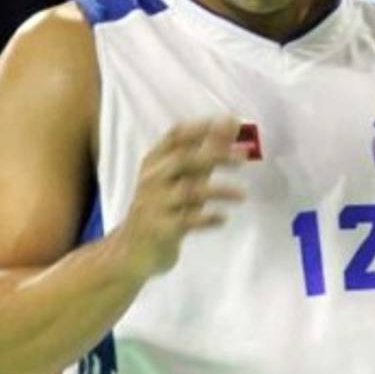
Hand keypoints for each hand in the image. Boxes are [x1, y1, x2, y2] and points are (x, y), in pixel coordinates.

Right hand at [115, 118, 247, 279]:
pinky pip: (189, 220)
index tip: (232, 122)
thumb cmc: (162, 207)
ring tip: (243, 195)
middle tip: (244, 157)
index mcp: (154, 161)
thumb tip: (232, 126)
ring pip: (190, 190)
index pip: (176, 135)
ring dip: (220, 190)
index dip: (203, 127)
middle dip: (216, 154)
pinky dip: (209, 218)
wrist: (130, 251)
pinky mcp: (161, 229)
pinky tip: (223, 218)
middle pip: (184, 158)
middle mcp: (152, 179)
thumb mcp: (179, 178)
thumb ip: (204, 154)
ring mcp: (155, 204)